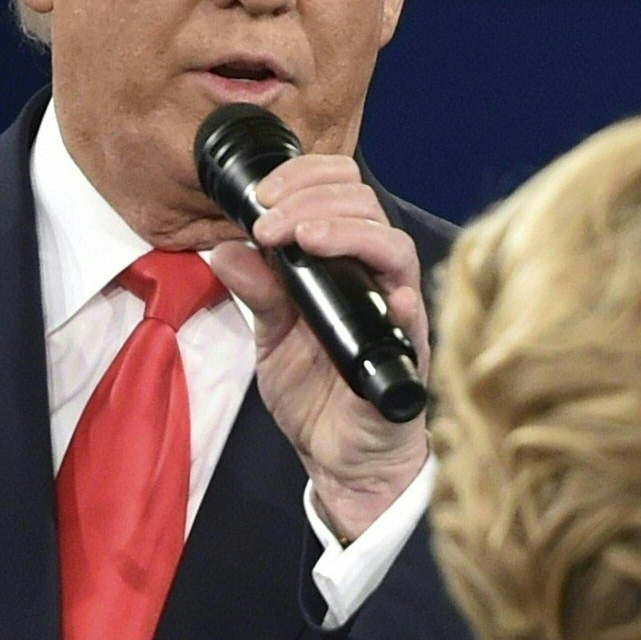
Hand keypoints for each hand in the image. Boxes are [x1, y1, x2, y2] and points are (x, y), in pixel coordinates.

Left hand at [205, 155, 428, 542]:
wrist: (340, 460)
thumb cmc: (317, 395)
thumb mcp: (272, 337)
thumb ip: (256, 292)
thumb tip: (225, 249)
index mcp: (343, 264)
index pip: (340, 193)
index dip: (305, 179)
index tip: (262, 197)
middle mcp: (375, 279)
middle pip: (365, 207)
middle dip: (312, 199)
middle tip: (268, 220)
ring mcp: (397, 312)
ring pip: (392, 246)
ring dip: (346, 232)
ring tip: (304, 237)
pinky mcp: (409, 352)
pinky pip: (415, 317)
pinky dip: (400, 300)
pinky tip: (382, 294)